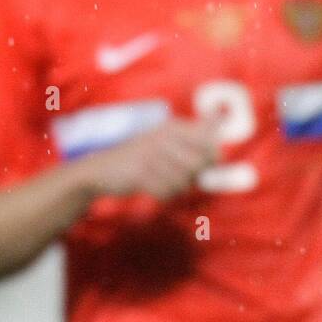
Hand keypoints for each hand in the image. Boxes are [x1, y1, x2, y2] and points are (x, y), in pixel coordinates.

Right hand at [78, 116, 221, 201]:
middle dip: (194, 176)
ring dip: (177, 188)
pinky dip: (164, 195)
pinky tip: (153, 190)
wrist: (100, 170)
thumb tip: (221, 127)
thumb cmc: (142, 158)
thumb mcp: (167, 138)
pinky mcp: (139, 173)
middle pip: (199, 164)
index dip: (212, 159)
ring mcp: (151, 154)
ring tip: (164, 183)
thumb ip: (195, 134)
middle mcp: (164, 137)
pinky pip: (166, 192)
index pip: (210, 142)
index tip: (204, 165)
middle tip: (182, 178)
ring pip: (183, 181)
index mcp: (173, 127)